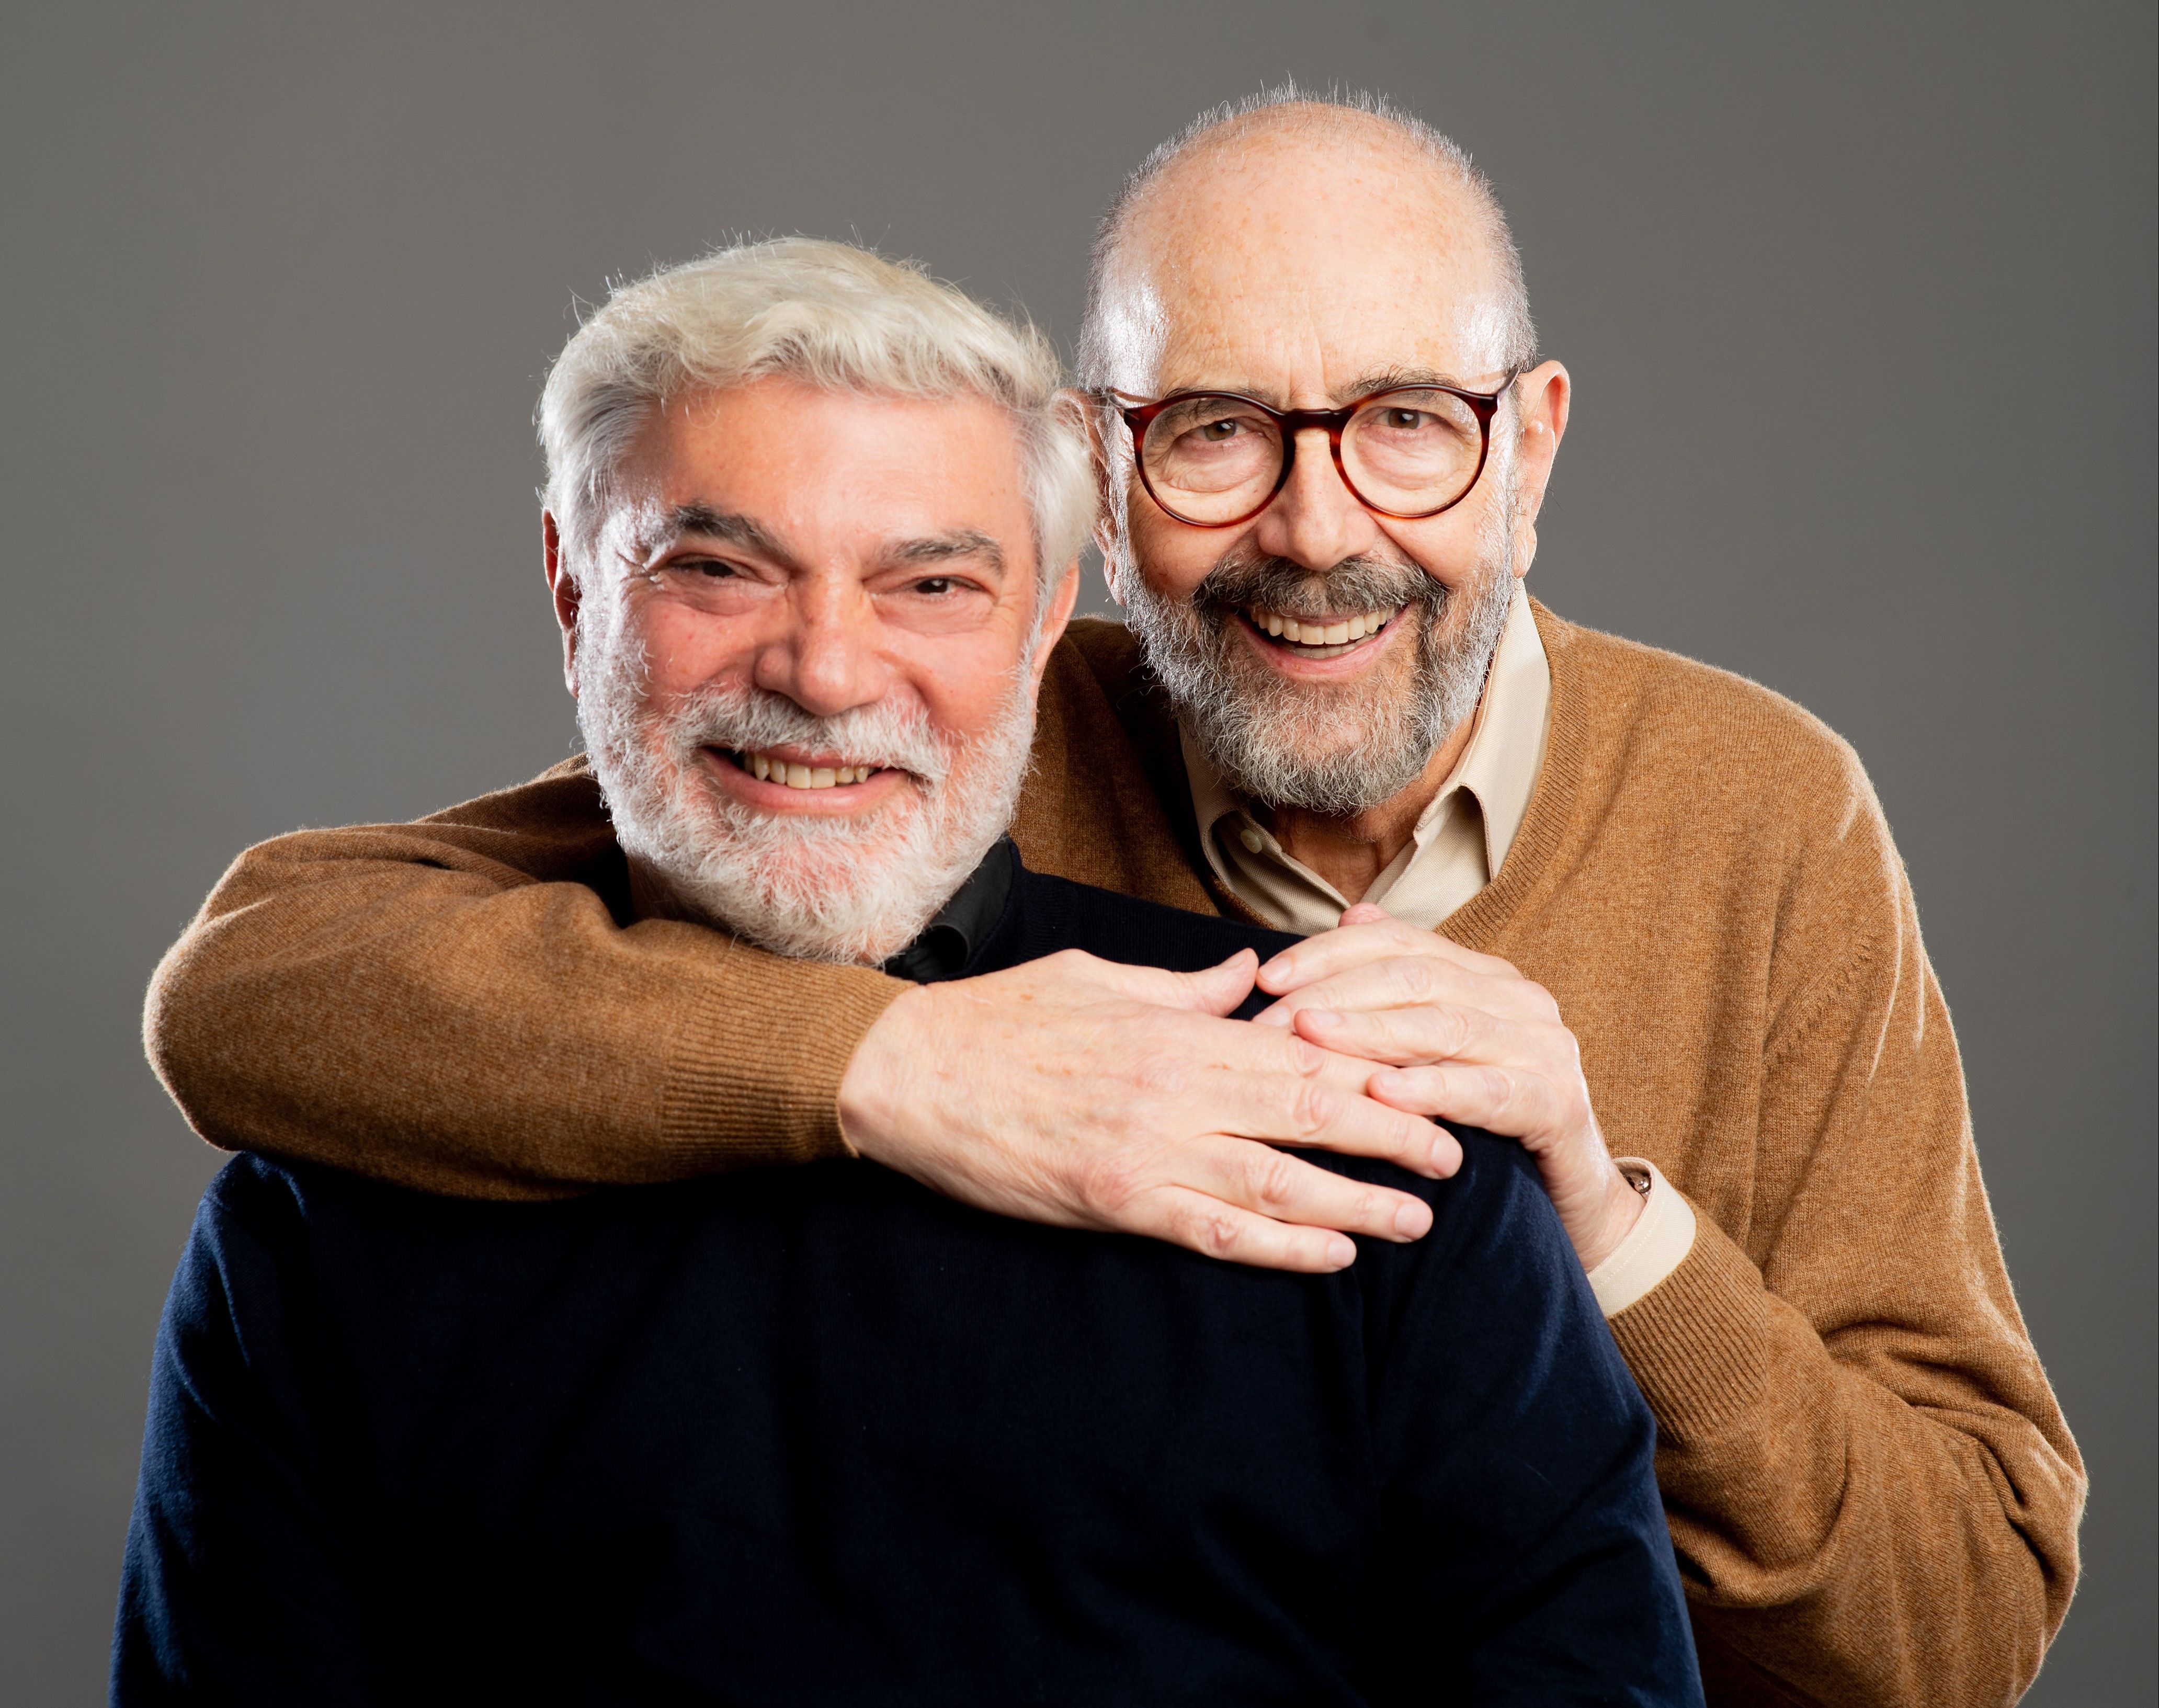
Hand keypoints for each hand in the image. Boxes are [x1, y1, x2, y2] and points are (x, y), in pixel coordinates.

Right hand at [837, 948, 1462, 1272]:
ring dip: (1355, 1204)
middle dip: (1390, 1137)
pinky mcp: (1114, 1202)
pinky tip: (1329, 1255)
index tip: (1428, 1082)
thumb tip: (1248, 976)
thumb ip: (1184, 988)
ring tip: (1417, 1220)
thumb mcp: (1098, 979)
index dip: (1374, 1071)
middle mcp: (1175, 1092)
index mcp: (1176, 1032)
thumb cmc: (1000, 1020)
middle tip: (1455, 1158)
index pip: (1299, 1052)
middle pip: (1308, 1115)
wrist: (909, 1073)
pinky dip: (1279, 1247)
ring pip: (1276, 1183)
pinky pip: (1213, 1231)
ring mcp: (1147, 1152)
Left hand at [1250, 906, 1642, 1271]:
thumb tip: (1353, 913)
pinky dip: (1430, 1090)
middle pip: (1413, 978)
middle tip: (1273, 1018)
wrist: (1570, 1199)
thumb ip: (1399, 989)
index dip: (1328, 954)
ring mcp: (1544, 1048)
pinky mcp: (1557, 1103)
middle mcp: (1518, 1000)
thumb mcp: (1434, 1051)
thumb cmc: (1483, 1125)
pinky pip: (1484, 1091)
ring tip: (1311, 1038)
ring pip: (1444, 1025)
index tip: (1265, 978)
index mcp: (1485, 977)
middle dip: (1334, 993)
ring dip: (1369, 1032)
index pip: (1397, 943)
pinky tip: (1382, 1093)